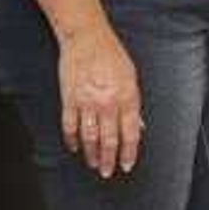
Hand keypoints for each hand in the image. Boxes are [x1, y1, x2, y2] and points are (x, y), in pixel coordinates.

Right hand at [60, 24, 143, 177]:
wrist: (86, 37)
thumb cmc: (111, 54)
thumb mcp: (131, 77)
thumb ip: (134, 104)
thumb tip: (138, 126)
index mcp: (127, 97)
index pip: (130, 133)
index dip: (129, 153)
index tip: (127, 165)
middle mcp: (108, 103)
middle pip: (109, 140)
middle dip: (109, 160)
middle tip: (108, 172)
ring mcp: (87, 102)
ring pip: (89, 137)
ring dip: (92, 154)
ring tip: (93, 164)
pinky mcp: (69, 99)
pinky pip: (70, 126)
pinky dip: (72, 139)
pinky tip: (74, 147)